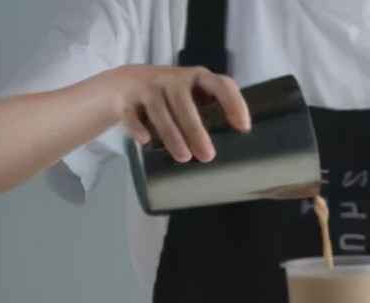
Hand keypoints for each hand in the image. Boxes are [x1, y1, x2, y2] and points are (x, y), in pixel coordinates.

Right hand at [100, 64, 250, 162]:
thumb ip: (212, 110)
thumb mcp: (193, 96)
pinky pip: (132, 114)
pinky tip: (146, 141)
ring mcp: (148, 88)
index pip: (220, 84)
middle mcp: (173, 79)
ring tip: (184, 157)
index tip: (243, 128)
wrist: (126, 82)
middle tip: (207, 156)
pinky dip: (138, 127)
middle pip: (184, 103)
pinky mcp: (127, 100)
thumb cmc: (171, 95)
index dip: (233, 103)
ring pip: (160, 111)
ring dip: (172, 135)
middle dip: (195, 130)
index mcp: (197, 78)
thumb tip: (235, 136)